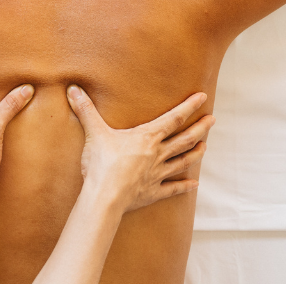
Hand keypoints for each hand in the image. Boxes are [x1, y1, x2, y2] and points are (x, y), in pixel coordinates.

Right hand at [66, 85, 213, 212]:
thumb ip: (86, 110)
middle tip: (212, 120)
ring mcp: (158, 174)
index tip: (202, 97)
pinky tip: (195, 185)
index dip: (188, 107)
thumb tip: (73, 89)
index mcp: (147, 137)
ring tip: (205, 146)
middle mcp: (157, 154)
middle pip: (184, 139)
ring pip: (183, 161)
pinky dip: (185, 186)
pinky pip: (173, 188)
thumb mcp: (94, 132)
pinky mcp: (153, 192)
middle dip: (200, 128)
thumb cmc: (101, 163)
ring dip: (195, 153)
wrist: (105, 197)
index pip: (173, 118)